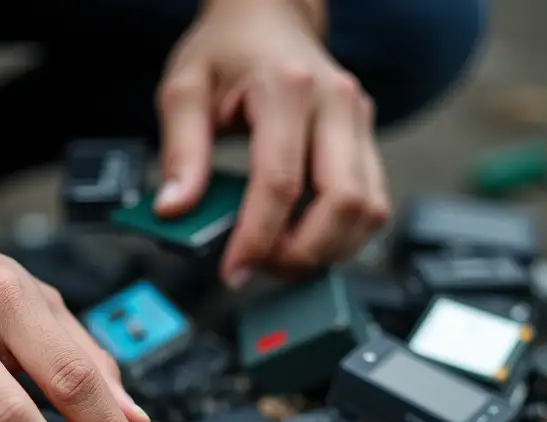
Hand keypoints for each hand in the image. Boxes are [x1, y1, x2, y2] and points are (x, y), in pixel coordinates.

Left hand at [156, 0, 389, 286]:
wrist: (267, 17)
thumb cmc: (227, 52)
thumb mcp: (185, 90)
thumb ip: (180, 152)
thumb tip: (174, 209)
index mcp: (288, 88)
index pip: (281, 184)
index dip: (258, 239)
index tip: (233, 271)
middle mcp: (336, 104)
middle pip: (341, 203)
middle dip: (301, 253)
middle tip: (259, 268)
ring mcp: (359, 123)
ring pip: (368, 211)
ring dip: (326, 250)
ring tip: (278, 257)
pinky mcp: (367, 143)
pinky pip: (371, 204)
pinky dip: (341, 236)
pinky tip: (303, 239)